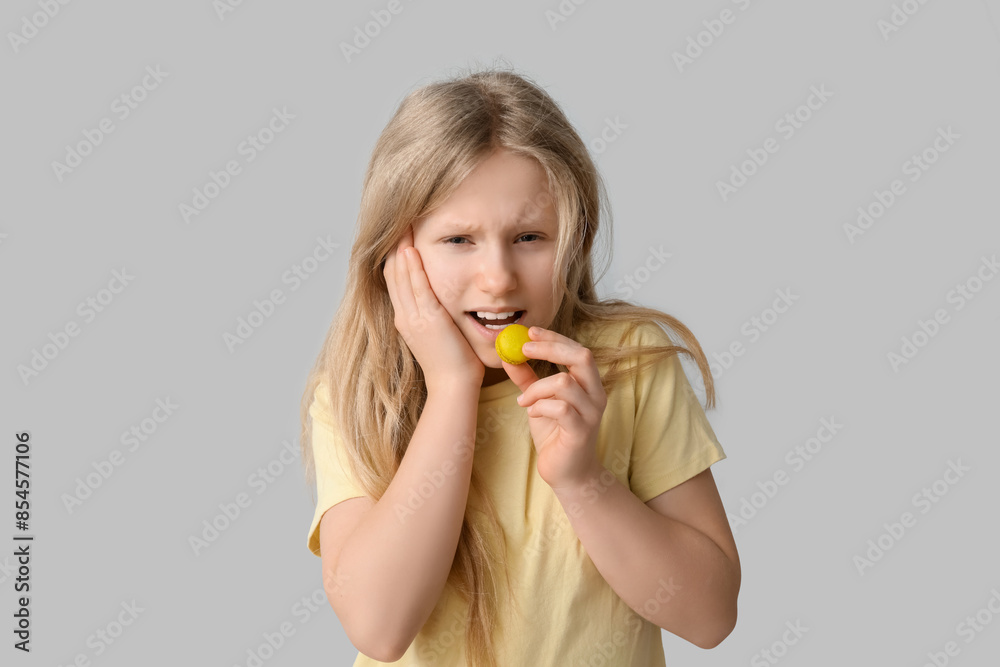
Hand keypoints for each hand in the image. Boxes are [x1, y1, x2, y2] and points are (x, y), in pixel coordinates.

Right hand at [383, 226, 484, 390]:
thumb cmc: (453, 362)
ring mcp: (413, 318)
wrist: (453, 385)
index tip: (400, 235)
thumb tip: (438, 301)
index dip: (395, 255)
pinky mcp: (427, 319)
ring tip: (402, 225)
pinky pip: (417, 287)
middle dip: (394, 245)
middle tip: (398, 221)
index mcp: (406, 318)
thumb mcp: (438, 333)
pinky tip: (411, 250)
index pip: (395, 279)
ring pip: (400, 276)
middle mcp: (404, 315)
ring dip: (400, 249)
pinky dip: (412, 267)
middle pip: (392, 273)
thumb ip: (433, 315)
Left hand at [503, 327, 607, 490]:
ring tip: (524, 400)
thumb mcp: (538, 401)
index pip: (577, 349)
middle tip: (524, 349)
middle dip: (550, 348)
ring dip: (537, 388)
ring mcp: (591, 413)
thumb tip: (508, 355)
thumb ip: (527, 378)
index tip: (530, 332)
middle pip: (581, 356)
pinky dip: (540, 407)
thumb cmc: (555, 434)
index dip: (554, 338)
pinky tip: (532, 414)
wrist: (567, 473)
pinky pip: (560, 408)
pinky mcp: (581, 431)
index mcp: (588, 383)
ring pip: (564, 383)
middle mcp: (596, 394)